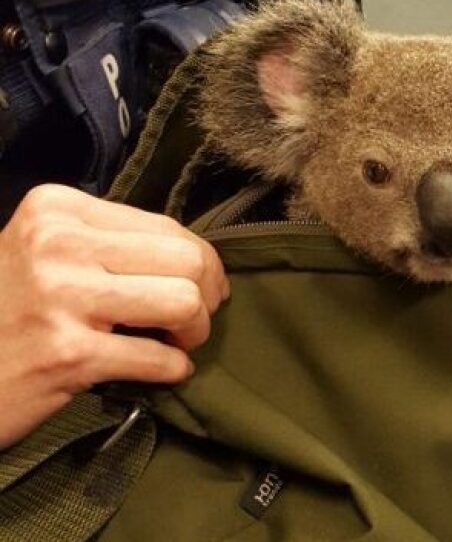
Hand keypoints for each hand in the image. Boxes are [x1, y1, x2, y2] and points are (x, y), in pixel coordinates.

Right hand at [0, 184, 228, 448]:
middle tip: (192, 321)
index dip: (202, 262)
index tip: (203, 288)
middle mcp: (57, 245)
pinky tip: (161, 370)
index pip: (167, 226)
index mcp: (57, 210)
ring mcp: (61, 298)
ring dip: (195, 333)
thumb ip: (114, 244)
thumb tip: (200, 259)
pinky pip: (160, 358)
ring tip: (177, 343)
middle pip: (187, 259)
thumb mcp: (47, 253)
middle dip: (207, 297)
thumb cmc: (10, 312)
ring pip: (184, 302)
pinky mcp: (68, 354)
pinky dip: (173, 369)